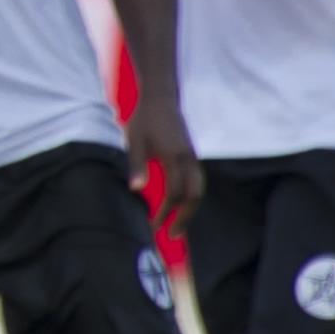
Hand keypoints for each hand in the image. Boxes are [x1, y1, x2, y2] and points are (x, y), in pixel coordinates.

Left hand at [125, 95, 203, 240]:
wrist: (160, 98)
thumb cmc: (144, 120)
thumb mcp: (134, 142)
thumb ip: (137, 165)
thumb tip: (135, 190)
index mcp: (174, 157)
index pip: (175, 193)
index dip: (165, 212)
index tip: (153, 225)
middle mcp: (188, 159)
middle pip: (194, 196)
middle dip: (185, 218)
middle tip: (172, 235)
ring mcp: (193, 157)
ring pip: (199, 189)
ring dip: (190, 209)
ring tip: (178, 226)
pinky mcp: (192, 155)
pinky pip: (197, 181)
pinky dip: (191, 197)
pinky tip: (180, 206)